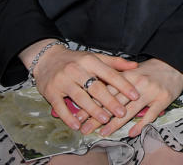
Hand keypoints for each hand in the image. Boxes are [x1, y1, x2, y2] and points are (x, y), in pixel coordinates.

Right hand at [23, 40, 138, 131]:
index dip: (123, 85)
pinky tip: (77, 126)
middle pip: (96, 88)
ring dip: (93, 110)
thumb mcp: (94, 57)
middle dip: (110, 101)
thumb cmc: (75, 59)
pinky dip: (68, 117)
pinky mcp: (50, 92)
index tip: (135, 95)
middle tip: (122, 113)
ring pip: (80, 98)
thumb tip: (135, 65)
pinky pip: (60, 106)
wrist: (46, 58)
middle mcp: (76, 70)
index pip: (110, 74)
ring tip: (105, 119)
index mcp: (90, 61)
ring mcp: (62, 81)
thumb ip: (114, 62)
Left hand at [85, 58, 182, 136]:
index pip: (105, 92)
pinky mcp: (163, 99)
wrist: (175, 64)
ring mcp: (151, 92)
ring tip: (103, 133)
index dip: (91, 104)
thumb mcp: (133, 70)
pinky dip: (141, 125)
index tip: (78, 116)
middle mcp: (138, 84)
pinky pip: (151, 114)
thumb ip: (116, 79)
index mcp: (128, 76)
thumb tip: (95, 90)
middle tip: (85, 128)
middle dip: (98, 117)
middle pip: (115, 103)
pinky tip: (131, 133)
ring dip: (115, 123)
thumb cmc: (151, 69)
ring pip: (130, 110)